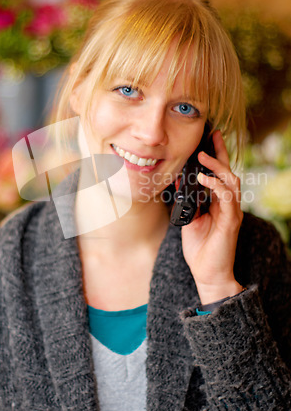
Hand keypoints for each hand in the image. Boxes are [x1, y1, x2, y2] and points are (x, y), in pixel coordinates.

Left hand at [181, 130, 243, 304]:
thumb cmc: (199, 248)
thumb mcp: (189, 218)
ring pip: (231, 181)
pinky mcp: (231, 221)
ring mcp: (232, 212)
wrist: (207, 273)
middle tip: (211, 136)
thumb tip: (179, 180)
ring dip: (217, 166)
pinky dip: (216, 184)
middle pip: (229, 172)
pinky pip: (227, 197)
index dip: (217, 155)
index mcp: (219, 202)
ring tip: (202, 156)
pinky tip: (203, 178)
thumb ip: (188, 200)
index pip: (220, 174)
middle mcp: (228, 204)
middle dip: (220, 152)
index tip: (210, 138)